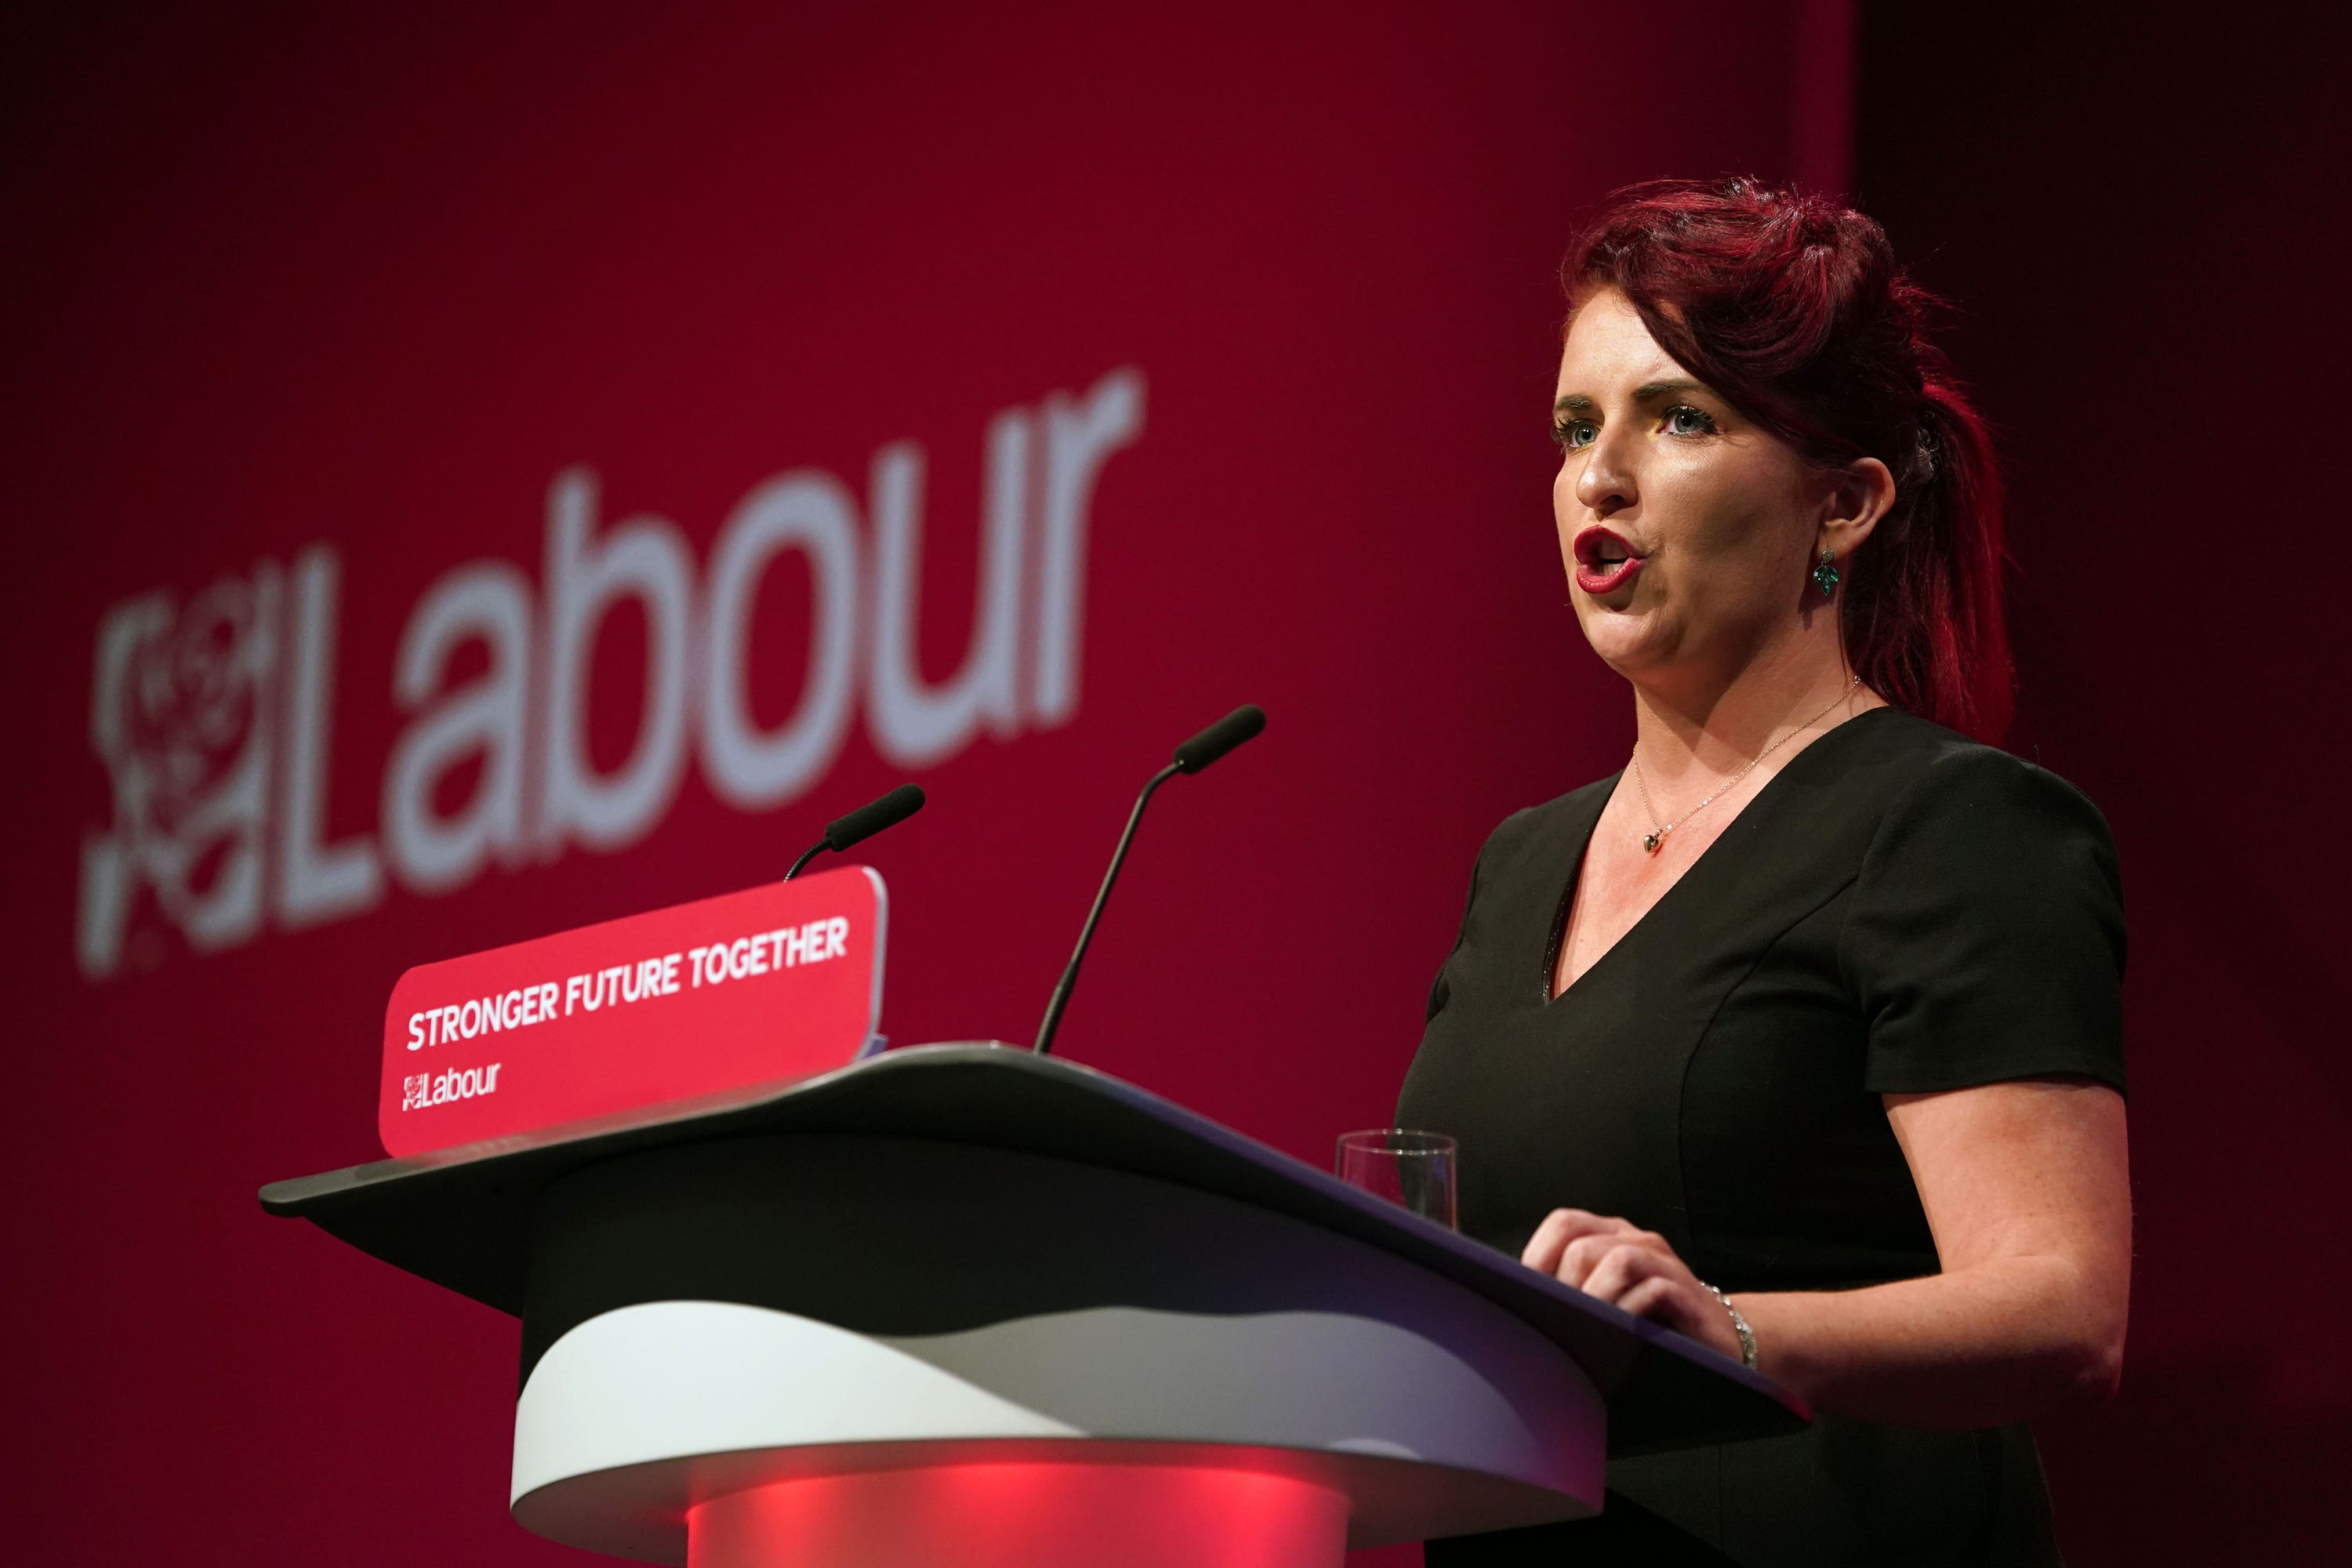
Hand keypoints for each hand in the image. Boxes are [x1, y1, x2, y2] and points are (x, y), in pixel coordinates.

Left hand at [1521, 1208, 1744, 1362]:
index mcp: (1611, 1235)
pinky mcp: (1687, 1293)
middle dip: (1565, 1286)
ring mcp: (1664, 1263)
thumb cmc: (1650, 1316)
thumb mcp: (1607, 1295)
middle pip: (1583, 1246)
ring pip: (1618, 1261)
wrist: (1719, 1334)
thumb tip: (1518, 1298)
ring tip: (1586, 1328)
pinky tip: (1623, 1333)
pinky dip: (1632, 1311)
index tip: (1526, 1292)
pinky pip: (1655, 1290)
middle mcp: (1636, 1240)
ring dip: (1595, 1298)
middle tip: (1559, 1320)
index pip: (1564, 1223)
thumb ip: (1572, 1287)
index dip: (1538, 1254)